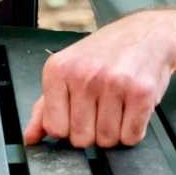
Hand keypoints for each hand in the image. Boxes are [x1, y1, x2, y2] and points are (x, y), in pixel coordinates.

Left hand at [24, 11, 175, 147]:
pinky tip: (130, 107)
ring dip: (114, 131)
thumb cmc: (105, 52)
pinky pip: (132, 137)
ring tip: (116, 104)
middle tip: (99, 107)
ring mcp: (112, 83)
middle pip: (81, 139)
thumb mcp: (68, 70)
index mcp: (58, 69)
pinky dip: (133, 130)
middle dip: (92, 131)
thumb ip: (45, 106)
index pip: (54, 128)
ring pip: (107, 141)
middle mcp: (83, 74)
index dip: (68, 128)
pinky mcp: (140, 93)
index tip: (76, 114)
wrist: (145, 33)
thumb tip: (30, 136)